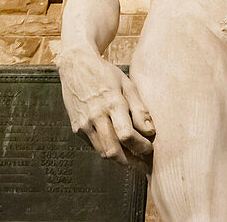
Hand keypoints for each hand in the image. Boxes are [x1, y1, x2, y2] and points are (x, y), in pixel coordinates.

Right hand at [58, 46, 153, 163]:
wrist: (76, 66)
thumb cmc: (106, 74)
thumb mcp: (127, 84)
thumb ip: (139, 108)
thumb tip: (150, 131)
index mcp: (111, 103)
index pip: (127, 135)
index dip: (140, 146)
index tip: (150, 148)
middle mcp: (96, 116)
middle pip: (113, 151)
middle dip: (131, 161)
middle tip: (143, 161)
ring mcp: (84, 124)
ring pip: (103, 152)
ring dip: (119, 158)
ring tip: (133, 156)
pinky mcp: (77, 128)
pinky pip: (94, 145)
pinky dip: (107, 148)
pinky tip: (117, 144)